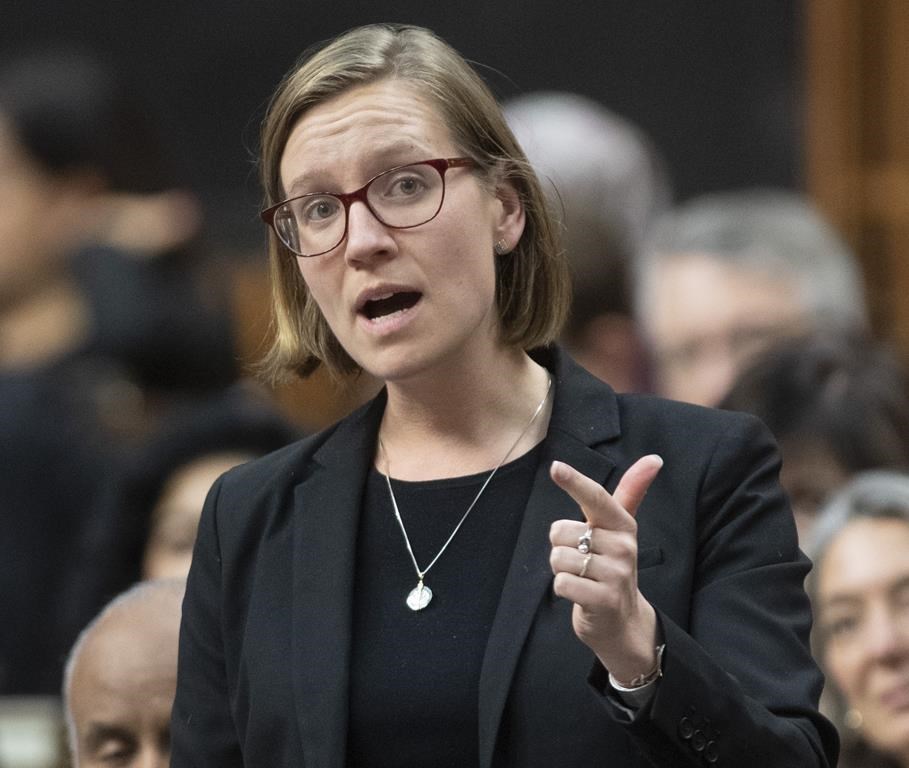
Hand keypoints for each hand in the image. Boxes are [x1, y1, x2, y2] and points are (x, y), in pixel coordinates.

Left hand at [548, 455, 662, 682]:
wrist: (623, 622)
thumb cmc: (612, 567)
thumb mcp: (619, 530)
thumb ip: (630, 493)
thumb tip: (654, 459)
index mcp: (622, 524)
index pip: (595, 497)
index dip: (574, 481)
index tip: (555, 467)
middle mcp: (623, 546)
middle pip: (560, 531)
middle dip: (561, 547)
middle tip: (582, 560)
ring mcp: (616, 574)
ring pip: (558, 557)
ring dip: (561, 569)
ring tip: (582, 577)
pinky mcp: (604, 599)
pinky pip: (561, 583)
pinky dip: (562, 588)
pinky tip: (580, 593)